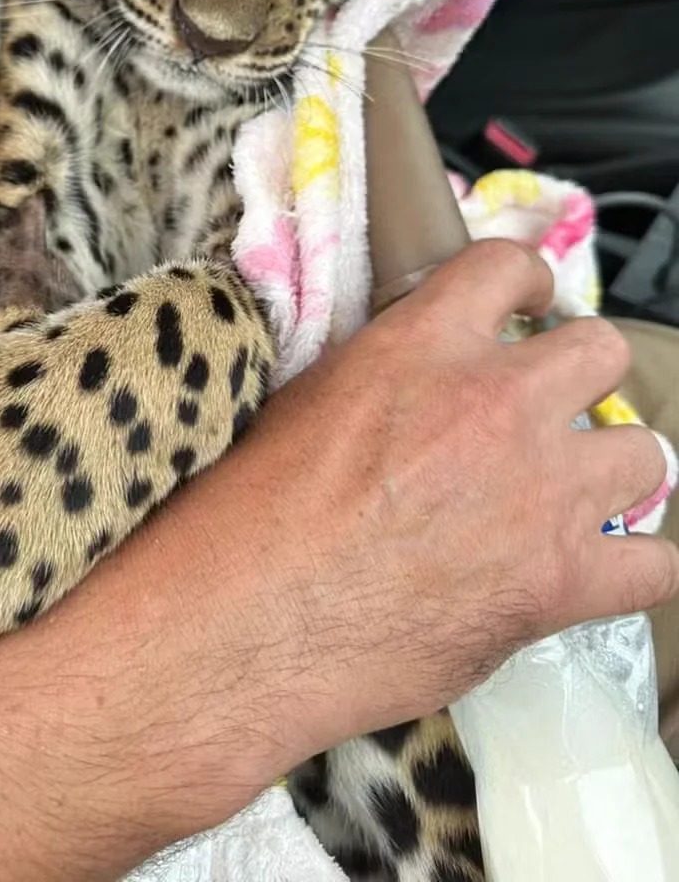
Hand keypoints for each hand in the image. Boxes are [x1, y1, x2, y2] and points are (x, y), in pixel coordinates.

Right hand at [160, 240, 677, 764]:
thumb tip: (406, 380)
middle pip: (600, 349)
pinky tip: (598, 575)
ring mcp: (538, 492)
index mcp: (420, 346)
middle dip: (581, 375)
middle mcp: (494, 403)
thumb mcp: (301, 400)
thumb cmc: (249, 517)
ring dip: (610, 474)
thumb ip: (380, 374)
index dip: (526, 282)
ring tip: (574, 498)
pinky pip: (655, 567)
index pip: (506, 265)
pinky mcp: (558, 582)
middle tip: (550, 409)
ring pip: (644, 453)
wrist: (247, 620)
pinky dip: (632, 571)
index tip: (527, 305)